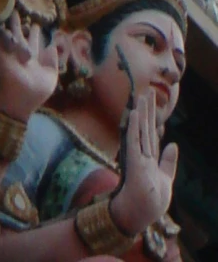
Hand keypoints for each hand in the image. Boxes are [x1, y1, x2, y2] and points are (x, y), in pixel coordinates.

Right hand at [0, 5, 59, 123]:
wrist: (21, 96)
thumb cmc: (38, 90)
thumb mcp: (51, 76)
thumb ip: (52, 61)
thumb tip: (52, 45)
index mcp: (34, 57)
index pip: (33, 40)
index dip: (35, 32)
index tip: (36, 24)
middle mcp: (21, 51)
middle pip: (21, 33)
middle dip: (21, 23)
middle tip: (20, 13)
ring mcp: (10, 50)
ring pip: (12, 32)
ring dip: (14, 23)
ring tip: (14, 13)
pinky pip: (2, 35)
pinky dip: (6, 29)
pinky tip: (8, 24)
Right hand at [109, 89, 175, 237]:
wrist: (141, 214)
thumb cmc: (152, 201)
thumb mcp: (165, 179)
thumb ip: (168, 162)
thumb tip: (173, 144)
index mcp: (149, 159)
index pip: (152, 135)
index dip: (152, 119)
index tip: (152, 104)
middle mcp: (142, 154)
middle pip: (146, 128)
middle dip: (147, 110)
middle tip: (147, 91)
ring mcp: (137, 156)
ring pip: (140, 130)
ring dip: (141, 113)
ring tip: (142, 95)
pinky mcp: (133, 161)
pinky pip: (133, 140)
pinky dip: (134, 126)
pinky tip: (135, 113)